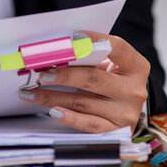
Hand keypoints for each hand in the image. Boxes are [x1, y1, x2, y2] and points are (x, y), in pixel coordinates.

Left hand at [18, 31, 148, 132]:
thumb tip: (54, 53)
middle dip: (64, 75)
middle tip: (41, 74)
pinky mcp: (116, 130)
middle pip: (93, 79)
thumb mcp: (107, 66)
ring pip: (83, 102)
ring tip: (31, 93)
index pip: (118, 48)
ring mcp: (126, 112)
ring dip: (52, 97)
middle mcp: (134, 89)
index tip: (73, 36)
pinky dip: (70, 118)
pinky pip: (89, 124)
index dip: (96, 40)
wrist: (125, 109)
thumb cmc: (110, 81)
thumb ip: (89, 59)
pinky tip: (53, 111)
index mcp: (136, 66)